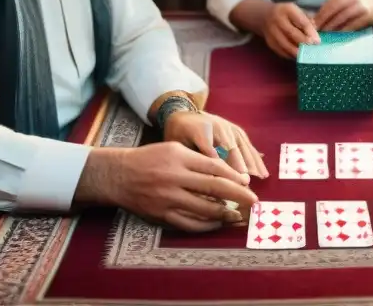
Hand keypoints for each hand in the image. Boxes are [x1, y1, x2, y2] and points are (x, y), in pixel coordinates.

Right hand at [114, 141, 259, 232]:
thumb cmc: (150, 158)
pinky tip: (216, 223)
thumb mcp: (174, 149)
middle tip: (253, 201)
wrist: (118, 175)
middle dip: (238, 195)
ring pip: (205, 208)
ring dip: (225, 213)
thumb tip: (227, 174)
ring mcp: (167, 198)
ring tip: (237, 215)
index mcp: (179, 156)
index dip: (235, 176)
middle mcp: (174, 177)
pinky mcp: (161, 215)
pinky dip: (206, 225)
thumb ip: (199, 160)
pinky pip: (189, 223)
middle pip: (215, 187)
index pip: (215, 167)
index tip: (247, 183)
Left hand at [164, 111, 268, 178]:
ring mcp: (229, 127)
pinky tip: (262, 171)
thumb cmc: (179, 135)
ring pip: (242, 146)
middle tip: (246, 183)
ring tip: (260, 178)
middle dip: (239, 166)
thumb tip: (205, 177)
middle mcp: (218, 127)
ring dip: (252, 163)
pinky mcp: (236, 130)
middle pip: (231, 148)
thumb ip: (192, 158)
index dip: (220, 166)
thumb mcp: (178, 146)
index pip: (211, 151)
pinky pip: (247, 144)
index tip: (229, 181)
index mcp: (201, 131)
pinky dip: (256, 158)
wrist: (184, 114)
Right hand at [264, 2, 319, 58]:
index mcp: (287, 9)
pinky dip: (291, 55)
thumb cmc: (287, 14)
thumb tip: (315, 31)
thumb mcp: (298, 11)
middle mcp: (277, 20)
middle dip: (304, 42)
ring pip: (286, 45)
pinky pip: (282, 51)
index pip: (301, 21)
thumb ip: (307, 20)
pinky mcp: (270, 43)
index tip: (317, 41)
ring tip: (308, 54)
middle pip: (292, 33)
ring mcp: (272, 32)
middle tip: (313, 48)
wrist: (265, 16)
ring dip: (298, 51)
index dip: (310, 32)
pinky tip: (299, 56)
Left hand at [314, 0, 372, 31]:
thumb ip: (334, 5)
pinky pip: (353, 24)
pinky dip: (344, 29)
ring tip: (326, 33)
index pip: (329, 2)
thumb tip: (317, 18)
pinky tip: (338, 34)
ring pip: (343, 16)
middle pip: (334, 8)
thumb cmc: (358, 1)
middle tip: (317, 29)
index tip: (313, 22)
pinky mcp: (367, 15)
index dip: (320, 13)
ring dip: (333, 26)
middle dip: (324, 19)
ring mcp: (360, 6)